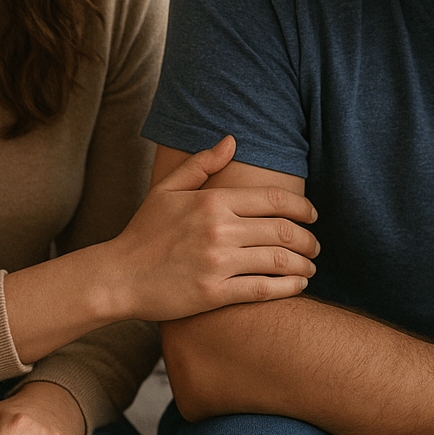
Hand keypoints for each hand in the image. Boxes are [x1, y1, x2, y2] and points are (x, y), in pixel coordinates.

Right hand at [108, 135, 317, 321]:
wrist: (117, 277)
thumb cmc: (144, 232)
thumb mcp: (167, 190)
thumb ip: (201, 164)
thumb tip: (232, 140)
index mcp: (212, 201)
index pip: (273, 199)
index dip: (302, 207)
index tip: (312, 215)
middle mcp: (219, 230)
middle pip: (283, 230)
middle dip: (308, 238)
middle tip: (315, 244)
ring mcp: (217, 263)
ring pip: (279, 260)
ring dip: (304, 263)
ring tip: (310, 265)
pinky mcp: (214, 294)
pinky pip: (264, 290)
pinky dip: (289, 287)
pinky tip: (298, 286)